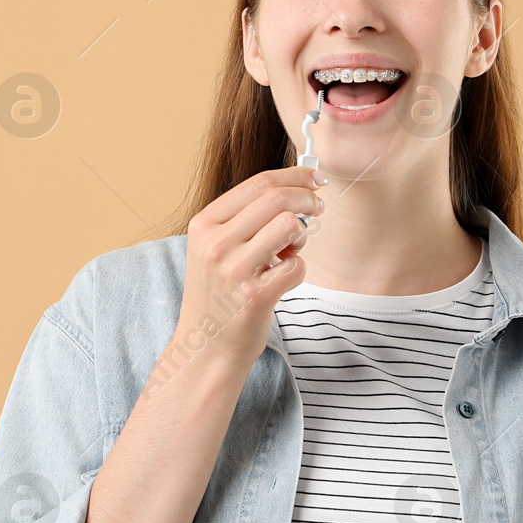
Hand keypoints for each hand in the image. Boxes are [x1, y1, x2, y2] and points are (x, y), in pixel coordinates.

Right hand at [174, 166, 324, 375]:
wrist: (206, 346)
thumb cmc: (219, 293)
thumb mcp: (215, 248)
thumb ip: (245, 218)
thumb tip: (294, 187)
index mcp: (204, 224)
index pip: (258, 184)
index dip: (294, 176)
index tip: (315, 178)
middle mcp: (215, 244)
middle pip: (277, 199)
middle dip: (307, 199)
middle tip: (318, 209)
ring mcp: (233, 271)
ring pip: (289, 226)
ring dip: (301, 236)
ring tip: (291, 251)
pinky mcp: (255, 297)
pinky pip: (297, 267)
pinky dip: (299, 270)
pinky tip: (284, 278)